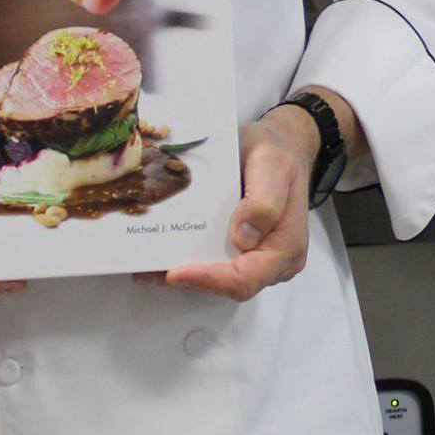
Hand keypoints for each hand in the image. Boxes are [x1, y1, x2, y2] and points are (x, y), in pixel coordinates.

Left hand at [161, 110, 314, 301]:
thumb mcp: (273, 166)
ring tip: (148, 266)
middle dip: (192, 281)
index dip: (210, 280)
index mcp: (286, 246)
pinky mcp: (246, 255)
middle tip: (148, 271)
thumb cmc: (277, 155)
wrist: (280, 148)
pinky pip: (219, 268)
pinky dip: (192, 266)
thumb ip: (264, 201)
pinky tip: (164, 256)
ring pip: (222, 282)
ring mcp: (262, 261)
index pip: (246, 279)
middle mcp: (277, 262)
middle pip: (231, 286)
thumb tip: (243, 238)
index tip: (175, 272)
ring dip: (187, 277)